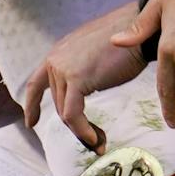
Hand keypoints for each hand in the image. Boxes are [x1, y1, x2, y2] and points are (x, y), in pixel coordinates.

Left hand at [21, 0, 149, 151]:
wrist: (142, 32)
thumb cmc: (128, 41)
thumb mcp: (96, 53)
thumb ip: (82, 67)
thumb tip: (84, 86)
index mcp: (59, 52)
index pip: (36, 83)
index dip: (32, 105)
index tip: (32, 122)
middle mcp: (56, 60)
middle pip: (58, 104)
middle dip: (75, 127)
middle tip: (95, 141)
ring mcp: (63, 69)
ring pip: (65, 113)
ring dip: (82, 132)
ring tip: (99, 143)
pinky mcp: (76, 79)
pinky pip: (73, 115)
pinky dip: (83, 131)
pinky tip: (95, 139)